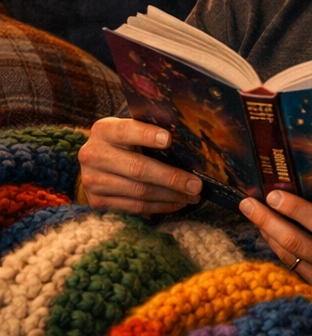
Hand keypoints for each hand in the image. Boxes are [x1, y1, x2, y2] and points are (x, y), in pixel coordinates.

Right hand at [78, 117, 202, 215]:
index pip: (126, 131)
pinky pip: (135, 207)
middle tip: (196, 184)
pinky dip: (160, 206)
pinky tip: (178, 202)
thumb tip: (188, 140)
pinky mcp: (97, 201)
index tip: (169, 140)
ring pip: (139, 191)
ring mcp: (92, 181)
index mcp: (103, 130)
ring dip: (171, 196)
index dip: (146, 135)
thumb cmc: (126, 141)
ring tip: (193, 196)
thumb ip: (152, 130)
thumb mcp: (133, 128)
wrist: (97, 160)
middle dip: (171, 178)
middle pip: (137, 168)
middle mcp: (93, 155)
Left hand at [239, 191, 311, 320]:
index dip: (293, 208)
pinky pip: (296, 269)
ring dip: (268, 235)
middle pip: (294, 241)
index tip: (273, 193)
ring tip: (254, 216)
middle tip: (247, 203)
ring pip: (288, 257)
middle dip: (267, 220)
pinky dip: (281, 251)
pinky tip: (271, 238)